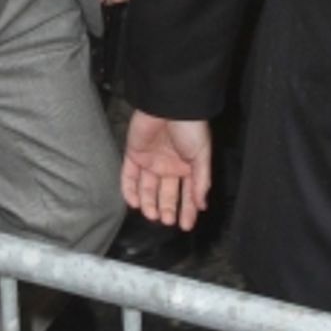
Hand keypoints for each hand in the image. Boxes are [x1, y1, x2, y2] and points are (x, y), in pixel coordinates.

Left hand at [122, 111, 211, 230]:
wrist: (168, 105)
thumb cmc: (190, 126)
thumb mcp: (202, 155)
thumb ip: (201, 181)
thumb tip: (202, 204)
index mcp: (187, 165)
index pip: (187, 193)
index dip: (187, 210)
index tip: (186, 225)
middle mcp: (168, 165)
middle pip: (166, 193)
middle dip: (167, 208)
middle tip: (168, 221)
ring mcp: (150, 160)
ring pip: (147, 188)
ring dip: (148, 203)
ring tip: (152, 215)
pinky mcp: (133, 154)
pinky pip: (128, 175)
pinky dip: (129, 190)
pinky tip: (134, 203)